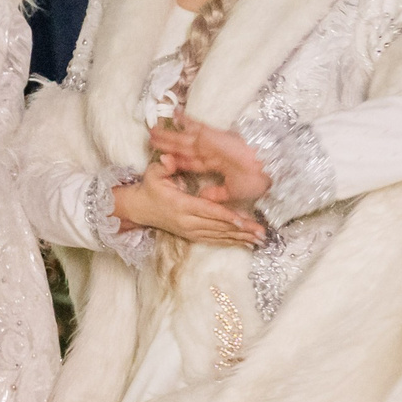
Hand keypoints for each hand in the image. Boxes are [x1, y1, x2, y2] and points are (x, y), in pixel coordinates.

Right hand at [111, 156, 263, 247]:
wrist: (139, 209)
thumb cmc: (149, 189)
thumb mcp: (153, 174)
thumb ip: (164, 166)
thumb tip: (167, 158)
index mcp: (181, 205)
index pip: (208, 211)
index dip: (226, 216)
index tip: (243, 221)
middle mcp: (187, 221)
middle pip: (218, 226)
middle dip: (242, 230)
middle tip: (261, 234)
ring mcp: (190, 231)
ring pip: (219, 235)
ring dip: (240, 239)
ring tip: (259, 241)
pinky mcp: (191, 235)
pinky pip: (214, 240)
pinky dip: (230, 242)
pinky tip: (245, 243)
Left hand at [151, 116, 270, 206]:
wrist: (266, 171)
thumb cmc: (253, 181)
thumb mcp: (232, 192)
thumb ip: (216, 194)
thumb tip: (202, 197)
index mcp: (215, 164)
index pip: (191, 162)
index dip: (177, 160)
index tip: (164, 159)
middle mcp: (210, 152)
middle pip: (183, 147)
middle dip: (167, 144)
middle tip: (151, 139)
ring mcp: (210, 142)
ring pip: (184, 137)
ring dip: (168, 134)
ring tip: (152, 130)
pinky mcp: (213, 135)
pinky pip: (196, 125)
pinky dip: (185, 119)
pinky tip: (173, 113)